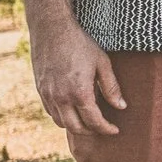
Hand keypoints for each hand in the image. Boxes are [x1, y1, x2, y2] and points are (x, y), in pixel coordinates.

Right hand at [31, 19, 123, 136]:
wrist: (51, 29)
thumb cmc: (80, 44)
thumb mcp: (102, 63)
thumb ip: (111, 87)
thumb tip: (121, 107)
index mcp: (79, 92)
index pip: (94, 121)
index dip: (106, 129)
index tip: (115, 130)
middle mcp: (61, 98)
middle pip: (76, 128)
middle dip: (91, 132)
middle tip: (102, 128)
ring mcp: (48, 95)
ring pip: (61, 122)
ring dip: (75, 126)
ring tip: (88, 121)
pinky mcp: (40, 90)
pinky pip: (51, 112)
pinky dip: (62, 117)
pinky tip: (72, 110)